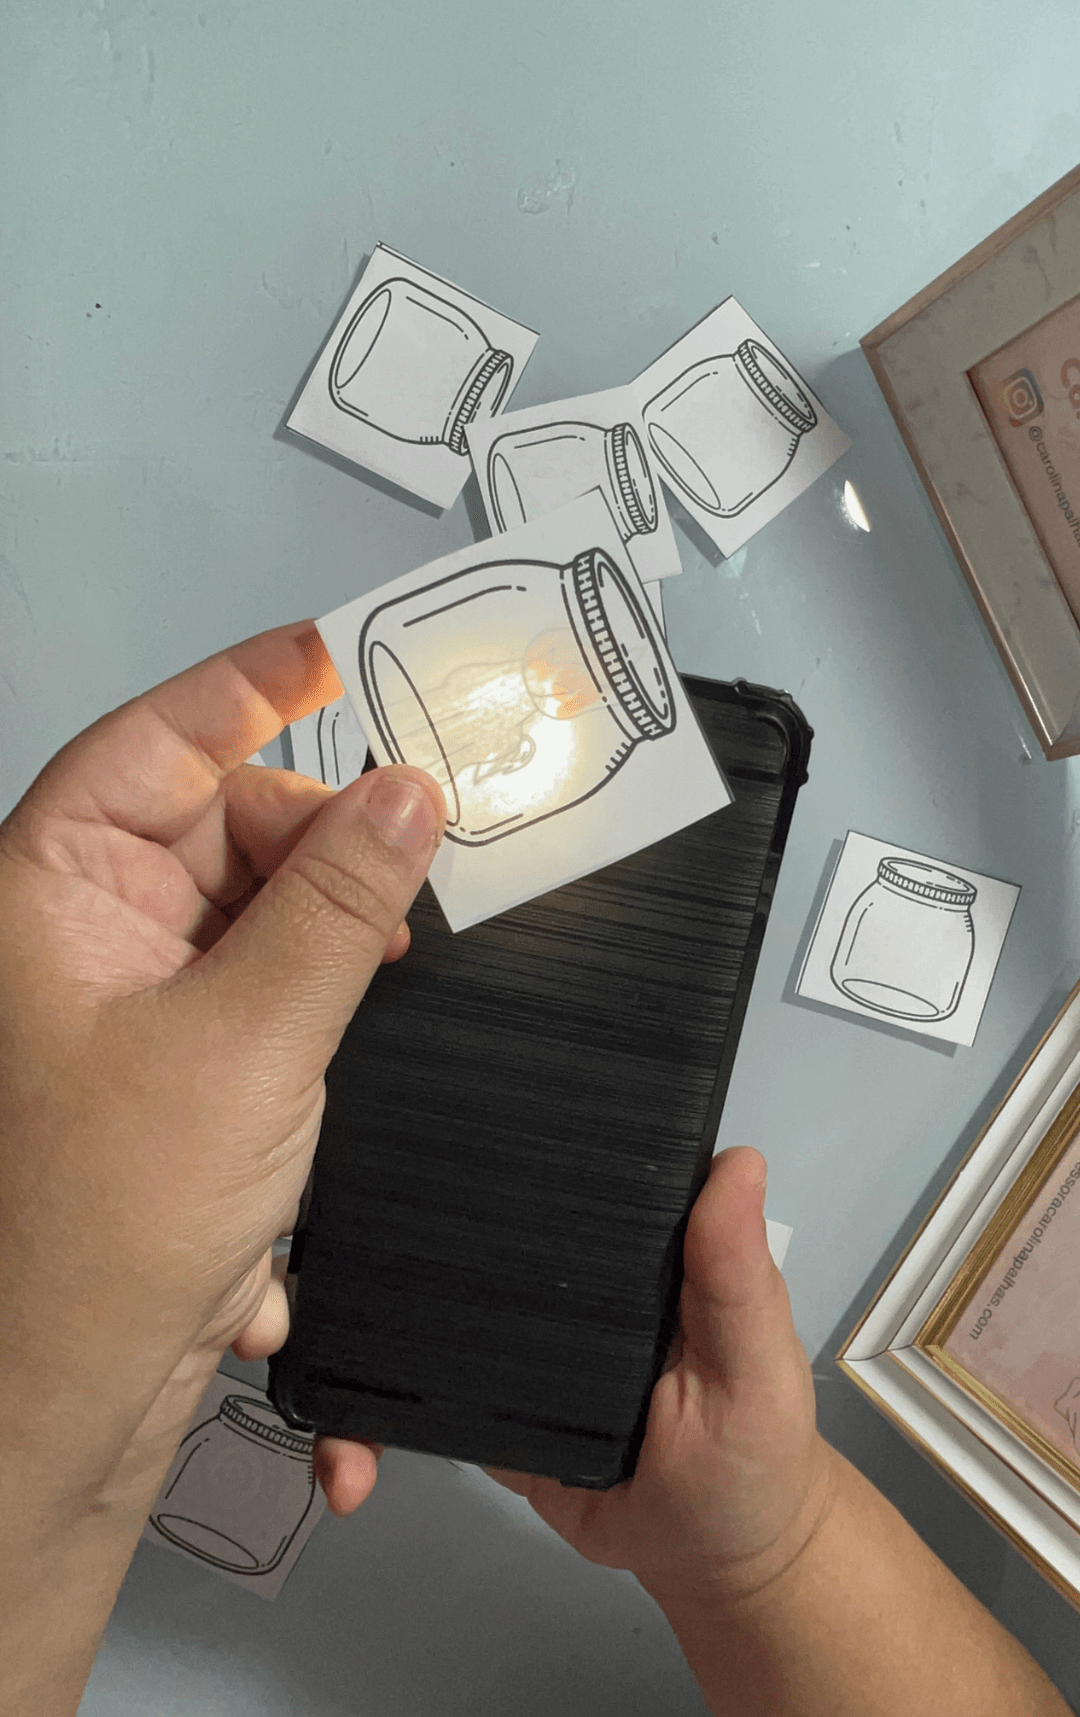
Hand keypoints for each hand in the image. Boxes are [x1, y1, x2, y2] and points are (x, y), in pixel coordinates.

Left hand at [0, 621, 443, 1519]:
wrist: (69, 1403)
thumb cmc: (86, 1242)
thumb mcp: (246, 1043)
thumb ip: (338, 907)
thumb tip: (403, 801)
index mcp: (47, 891)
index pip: (155, 740)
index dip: (250, 684)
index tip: (337, 649)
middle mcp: (78, 931)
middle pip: (221, 819)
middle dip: (318, 835)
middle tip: (411, 844)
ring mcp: (127, 996)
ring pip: (254, 905)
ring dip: (327, 931)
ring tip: (376, 971)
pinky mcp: (175, 1059)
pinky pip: (264, 979)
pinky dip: (313, 999)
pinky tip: (320, 1063)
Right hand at [316, 1144, 832, 1609]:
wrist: (714, 1560)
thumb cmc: (753, 1447)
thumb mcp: (755, 1360)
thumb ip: (737, 1276)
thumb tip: (739, 1164)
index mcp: (620, 1241)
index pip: (547, 1170)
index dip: (487, 1143)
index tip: (415, 1124)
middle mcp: (554, 1276)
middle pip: (454, 1234)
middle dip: (379, 1241)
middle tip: (313, 1261)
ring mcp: (507, 1342)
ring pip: (414, 1317)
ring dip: (355, 1340)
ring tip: (328, 1392)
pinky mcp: (478, 1409)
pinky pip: (408, 1403)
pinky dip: (365, 1428)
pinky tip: (345, 1464)